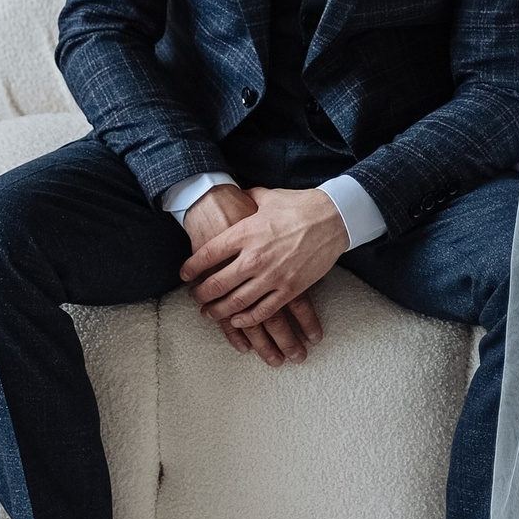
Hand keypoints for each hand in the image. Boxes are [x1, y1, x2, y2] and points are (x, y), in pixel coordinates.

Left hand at [180, 185, 324, 365]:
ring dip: (219, 311)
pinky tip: (237, 321)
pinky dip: (247, 319)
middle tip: (195, 298)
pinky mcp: (290, 289)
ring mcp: (272, 276)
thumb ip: (245, 200)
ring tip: (210, 314)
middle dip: (201, 294)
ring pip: (236, 302)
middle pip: (216, 283)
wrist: (334, 217)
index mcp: (244, 233)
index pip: (208, 255)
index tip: (184, 275)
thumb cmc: (299, 205)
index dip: (192, 267)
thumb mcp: (266, 197)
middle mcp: (254, 257)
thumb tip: (234, 197)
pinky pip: (263, 311)